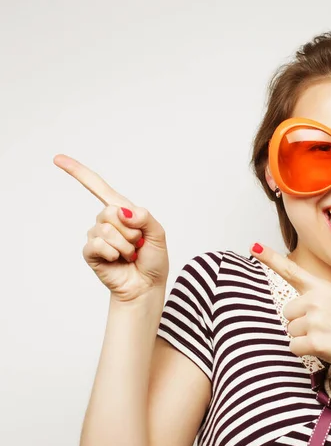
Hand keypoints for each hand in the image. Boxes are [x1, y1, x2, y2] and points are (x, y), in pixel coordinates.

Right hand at [54, 154, 169, 302]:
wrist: (147, 286)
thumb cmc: (153, 261)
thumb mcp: (158, 234)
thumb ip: (145, 217)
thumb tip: (124, 212)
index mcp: (123, 212)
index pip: (98, 187)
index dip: (79, 173)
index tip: (57, 159)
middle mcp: (107, 221)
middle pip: (110, 212)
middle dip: (131, 231)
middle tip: (138, 244)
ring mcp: (97, 236)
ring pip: (106, 229)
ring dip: (125, 245)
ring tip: (130, 255)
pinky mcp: (91, 252)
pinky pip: (97, 244)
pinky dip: (113, 253)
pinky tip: (118, 260)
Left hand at [251, 243, 330, 380]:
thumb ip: (318, 300)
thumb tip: (294, 310)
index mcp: (324, 288)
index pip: (292, 271)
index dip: (271, 258)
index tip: (254, 246)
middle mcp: (317, 300)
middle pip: (287, 313)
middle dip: (300, 324)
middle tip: (326, 328)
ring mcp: (316, 320)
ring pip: (290, 331)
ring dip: (305, 339)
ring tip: (329, 338)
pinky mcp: (315, 341)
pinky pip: (294, 347)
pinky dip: (306, 352)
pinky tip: (326, 348)